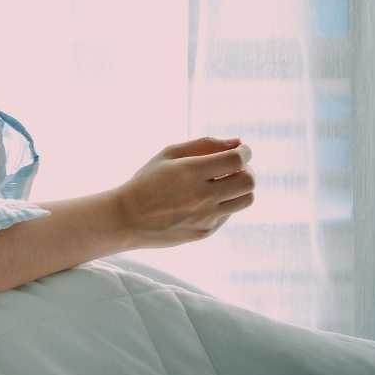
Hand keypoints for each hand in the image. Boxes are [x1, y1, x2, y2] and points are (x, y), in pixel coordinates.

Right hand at [114, 137, 254, 248]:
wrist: (127, 218)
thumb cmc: (147, 181)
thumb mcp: (168, 154)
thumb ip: (204, 144)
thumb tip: (237, 142)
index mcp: (190, 172)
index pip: (236, 160)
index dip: (244, 152)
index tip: (240, 150)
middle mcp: (201, 196)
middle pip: (248, 181)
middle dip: (246, 169)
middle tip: (234, 167)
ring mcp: (205, 217)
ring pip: (246, 200)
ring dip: (240, 188)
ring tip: (224, 183)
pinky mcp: (205, 232)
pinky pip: (228, 214)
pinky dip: (224, 203)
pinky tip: (205, 200)